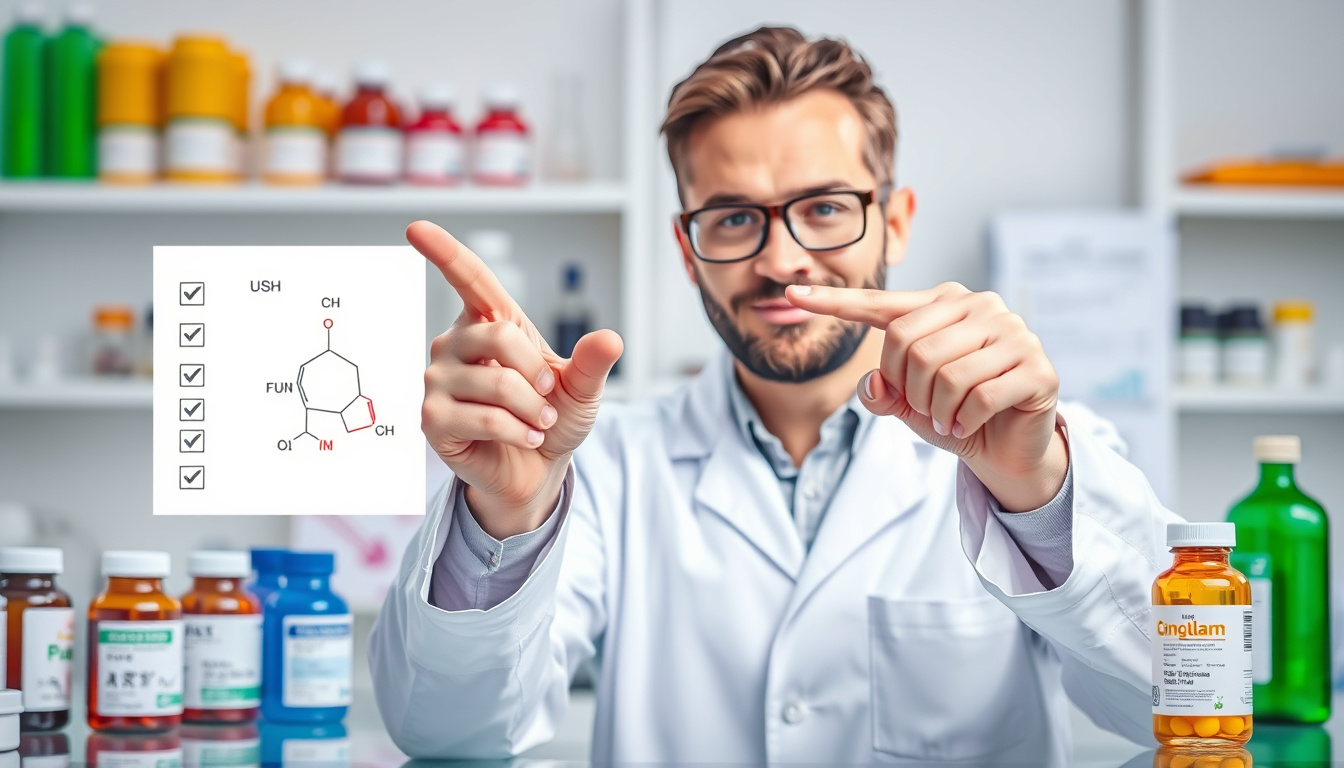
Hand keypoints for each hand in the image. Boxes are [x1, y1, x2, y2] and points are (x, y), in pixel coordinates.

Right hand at [410, 221, 623, 537]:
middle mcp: (456, 343)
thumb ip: (593, 362)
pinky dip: (518, 433)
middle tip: (549, 397)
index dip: (444, 251)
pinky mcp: (431, 418)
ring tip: (539, 423)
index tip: (417, 228)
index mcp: (489, 322)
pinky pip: (484, 417)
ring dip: (533, 410)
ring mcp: (438, 379)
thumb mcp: (582, 388)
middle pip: (499, 336)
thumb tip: (612, 339)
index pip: (468, 278)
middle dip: (537, 373)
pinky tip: (524, 438)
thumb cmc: (552, 418)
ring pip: (496, 383)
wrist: (536, 468)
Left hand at [785, 281, 1065, 511]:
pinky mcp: (1037, 367)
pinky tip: (969, 424)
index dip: (836, 303)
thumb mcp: (907, 405)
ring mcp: (1014, 333)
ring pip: (943, 372)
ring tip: (948, 418)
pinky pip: (979, 395)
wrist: (1008, 451)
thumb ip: (882, 391)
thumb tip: (872, 383)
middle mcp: (982, 306)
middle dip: (907, 390)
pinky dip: (964, 420)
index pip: (883, 305)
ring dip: (936, 409)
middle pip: (909, 346)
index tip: (793, 293)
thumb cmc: (955, 414)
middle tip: (926, 409)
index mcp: (945, 304)